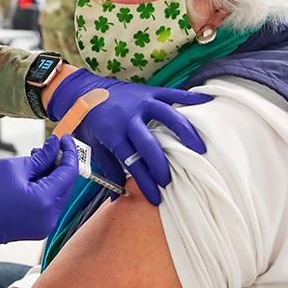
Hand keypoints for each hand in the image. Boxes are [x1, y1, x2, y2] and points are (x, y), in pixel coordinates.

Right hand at [0, 135, 77, 250]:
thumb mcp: (13, 167)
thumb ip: (40, 158)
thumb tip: (54, 146)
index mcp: (44, 200)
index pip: (68, 172)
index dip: (69, 152)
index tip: (64, 139)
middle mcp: (49, 217)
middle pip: (66, 185)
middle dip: (60, 165)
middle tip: (50, 148)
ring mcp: (44, 226)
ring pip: (58, 196)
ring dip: (52, 178)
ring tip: (36, 162)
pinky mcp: (37, 230)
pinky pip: (48, 206)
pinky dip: (45, 191)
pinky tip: (32, 179)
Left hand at [47, 69, 211, 204]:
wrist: (81, 90)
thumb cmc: (89, 121)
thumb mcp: (93, 145)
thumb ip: (108, 168)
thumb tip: (117, 195)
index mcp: (112, 133)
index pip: (132, 162)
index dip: (145, 182)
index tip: (156, 197)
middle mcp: (128, 117)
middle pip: (150, 144)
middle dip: (162, 165)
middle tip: (171, 181)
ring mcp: (140, 102)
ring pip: (167, 116)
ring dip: (184, 132)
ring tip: (200, 149)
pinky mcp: (148, 90)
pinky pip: (171, 94)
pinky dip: (189, 97)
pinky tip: (206, 103)